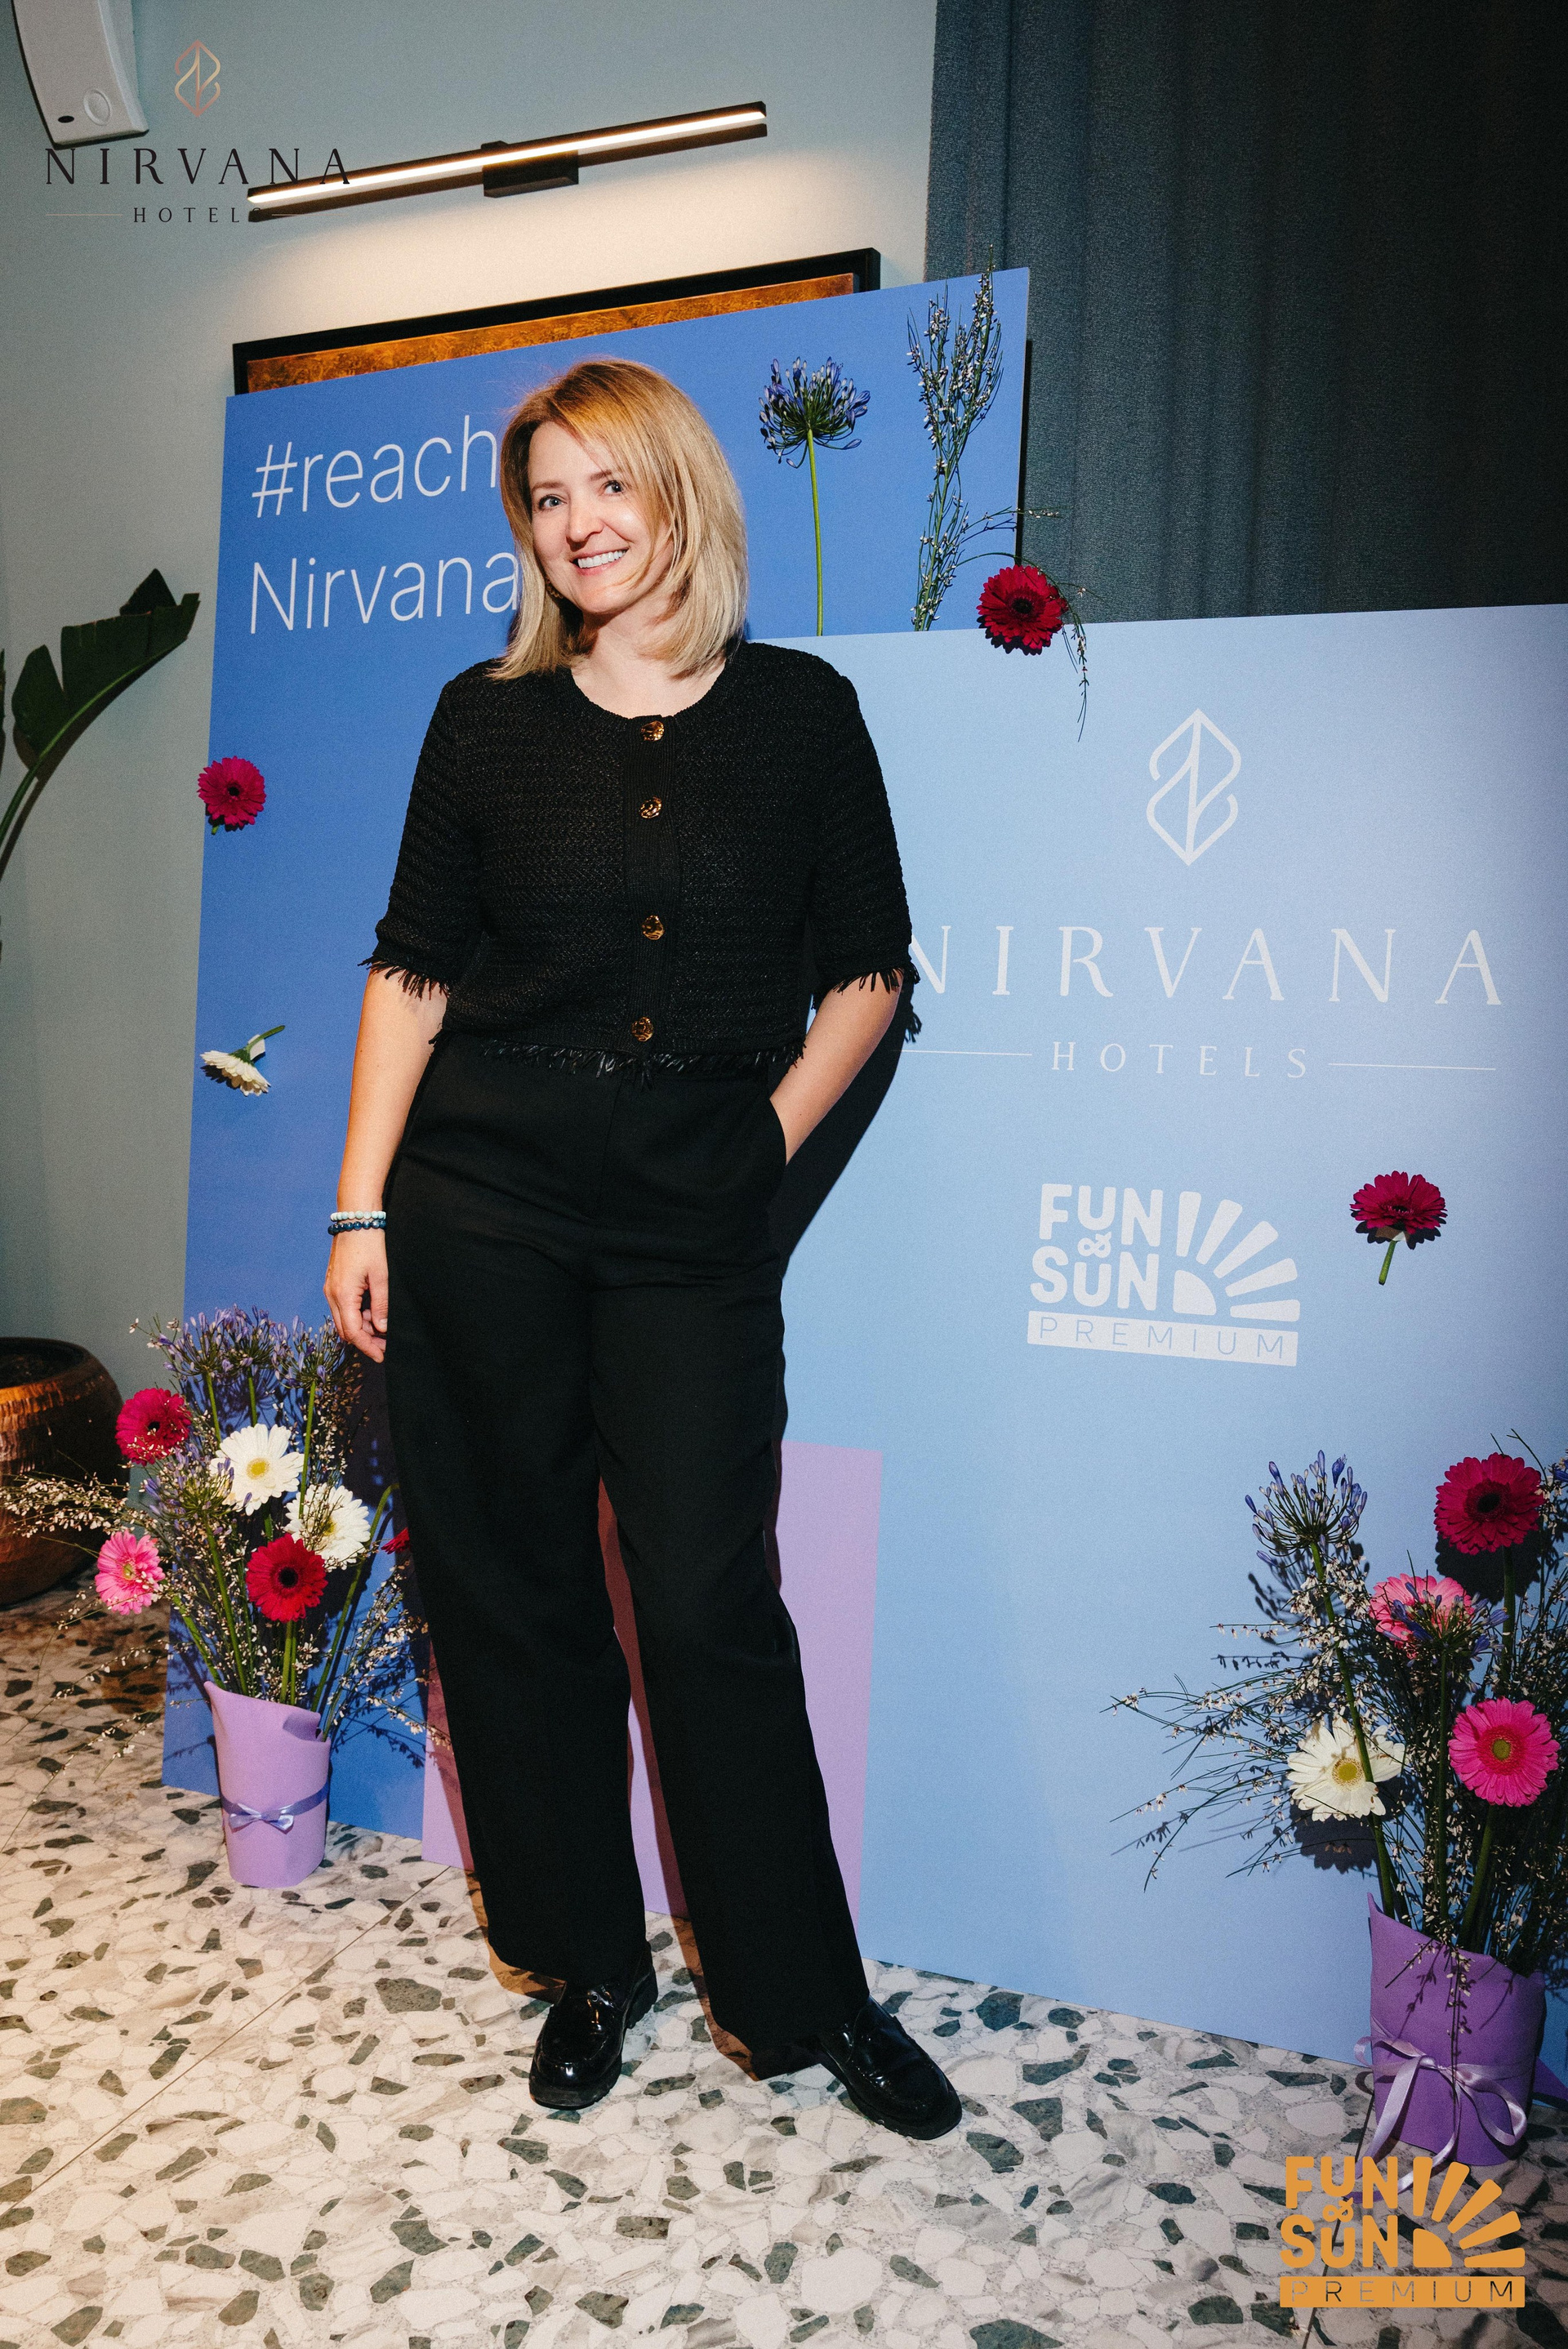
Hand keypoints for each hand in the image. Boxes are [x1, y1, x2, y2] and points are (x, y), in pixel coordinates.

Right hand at [325, 1231, 388, 1362]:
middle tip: (385, 1347)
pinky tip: (373, 1313)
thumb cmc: (370, 1245)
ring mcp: (331, 1289)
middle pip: (346, 1330)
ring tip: (383, 1329)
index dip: (367, 1347)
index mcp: (343, 1295)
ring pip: (344, 1319)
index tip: (381, 1357)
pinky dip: (357, 1314)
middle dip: (365, 1341)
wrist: (356, 1220)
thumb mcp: (381, 1277)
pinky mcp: (334, 1283)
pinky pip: (344, 1307)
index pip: (353, 1332)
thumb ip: (381, 1305)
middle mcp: (332, 1295)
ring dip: (362, 1327)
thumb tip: (382, 1329)